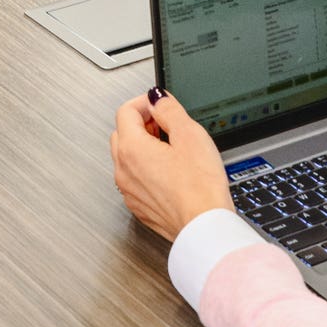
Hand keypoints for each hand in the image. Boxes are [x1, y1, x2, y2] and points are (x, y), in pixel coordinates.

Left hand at [111, 90, 236, 242]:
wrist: (204, 227)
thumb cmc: (200, 188)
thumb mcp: (190, 135)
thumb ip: (169, 110)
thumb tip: (157, 99)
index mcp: (131, 149)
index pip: (125, 111)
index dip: (145, 102)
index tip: (160, 104)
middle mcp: (123, 170)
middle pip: (122, 133)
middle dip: (142, 123)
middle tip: (166, 125)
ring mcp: (129, 191)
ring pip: (127, 157)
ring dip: (143, 146)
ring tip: (171, 148)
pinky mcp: (139, 206)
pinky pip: (135, 179)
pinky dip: (146, 169)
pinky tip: (170, 172)